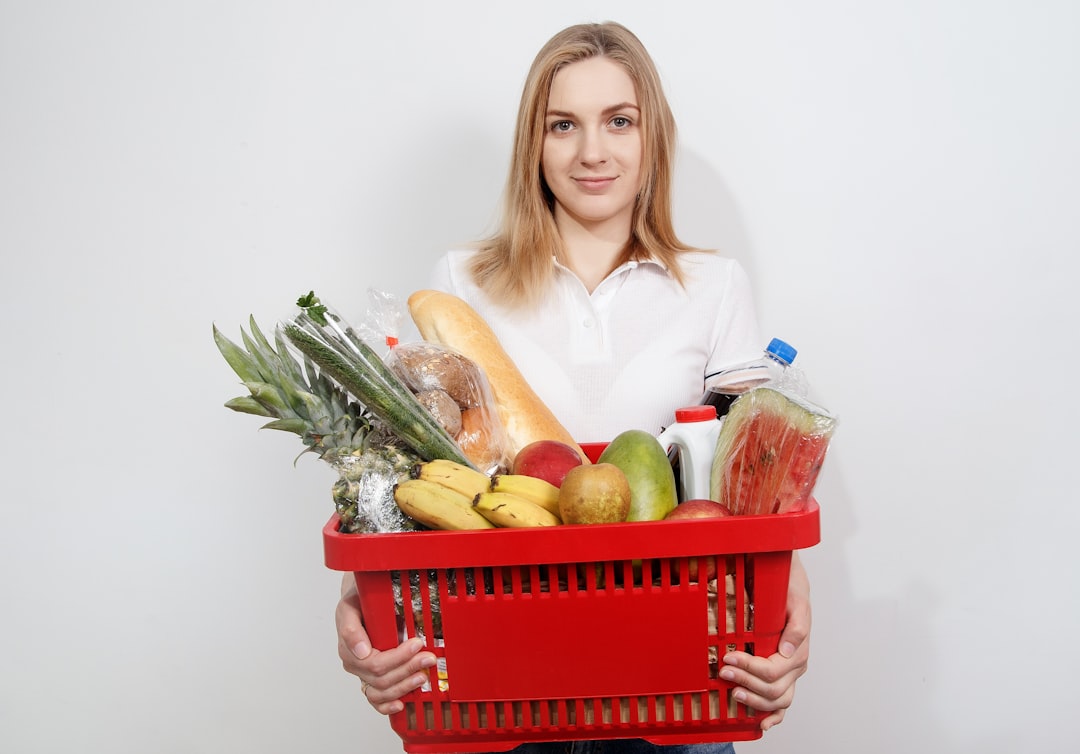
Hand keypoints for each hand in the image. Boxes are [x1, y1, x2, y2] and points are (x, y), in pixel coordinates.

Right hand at [336, 574, 437, 714]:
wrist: (359, 602)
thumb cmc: (355, 603)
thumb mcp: (350, 607)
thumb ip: (352, 628)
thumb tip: (362, 651)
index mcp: (349, 648)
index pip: (375, 663)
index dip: (399, 657)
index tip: (417, 644)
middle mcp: (355, 664)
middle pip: (382, 678)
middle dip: (408, 668)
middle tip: (428, 657)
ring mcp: (362, 673)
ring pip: (381, 692)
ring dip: (404, 686)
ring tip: (422, 676)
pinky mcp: (370, 679)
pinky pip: (375, 700)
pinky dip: (387, 705)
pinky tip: (401, 703)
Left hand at [720, 553, 810, 730]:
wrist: (791, 585)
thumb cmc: (791, 593)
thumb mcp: (796, 602)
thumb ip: (797, 626)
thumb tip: (788, 651)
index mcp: (798, 651)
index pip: (772, 670)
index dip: (748, 668)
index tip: (729, 657)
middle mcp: (795, 666)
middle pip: (772, 689)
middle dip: (745, 682)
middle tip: (723, 673)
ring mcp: (790, 675)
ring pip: (776, 700)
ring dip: (754, 701)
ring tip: (733, 693)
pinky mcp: (783, 677)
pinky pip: (782, 703)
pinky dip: (773, 716)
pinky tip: (761, 724)